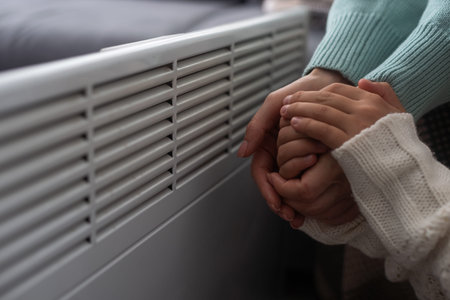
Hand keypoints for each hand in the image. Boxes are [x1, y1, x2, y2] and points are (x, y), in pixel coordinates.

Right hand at [237, 68, 350, 221]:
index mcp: (268, 142)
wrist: (333, 84)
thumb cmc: (303, 90)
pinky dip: (309, 191)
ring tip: (301, 217)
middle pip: (275, 183)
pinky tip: (314, 206)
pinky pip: (309, 178)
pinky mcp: (315, 157)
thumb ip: (258, 126)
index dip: (267, 189)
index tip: (277, 204)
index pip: (262, 172)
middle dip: (281, 202)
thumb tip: (243, 153)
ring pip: (291, 185)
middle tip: (291, 216)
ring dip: (294, 202)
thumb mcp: (275, 104)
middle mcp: (280, 152)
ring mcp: (297, 156)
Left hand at [280, 80, 405, 148]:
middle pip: (325, 98)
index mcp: (373, 101)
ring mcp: (356, 126)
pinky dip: (305, 124)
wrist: (403, 174)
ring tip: (285, 112)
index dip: (316, 92)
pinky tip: (294, 124)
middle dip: (303, 98)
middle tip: (286, 102)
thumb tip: (362, 80)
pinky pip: (321, 129)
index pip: (337, 90)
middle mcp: (365, 110)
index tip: (303, 96)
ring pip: (320, 111)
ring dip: (299, 109)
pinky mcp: (347, 142)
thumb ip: (384, 94)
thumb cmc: (397, 147)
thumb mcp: (397, 115)